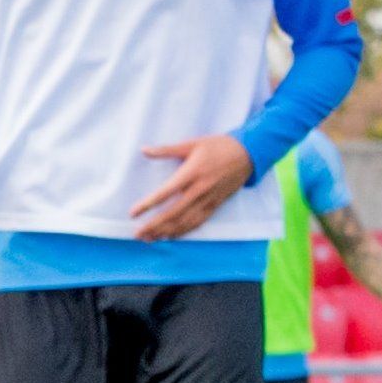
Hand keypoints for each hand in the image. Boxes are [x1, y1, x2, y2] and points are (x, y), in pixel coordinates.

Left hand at [132, 134, 256, 239]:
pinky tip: (171, 236)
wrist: (248, 153)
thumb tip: (143, 150)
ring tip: (149, 238)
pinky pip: (198, 222)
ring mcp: (209, 199)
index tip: (133, 213)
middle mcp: (199, 190)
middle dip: (154, 225)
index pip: (165, 193)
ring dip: (166, 232)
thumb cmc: (218, 146)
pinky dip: (184, 231)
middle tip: (137, 234)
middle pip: (173, 213)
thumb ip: (166, 150)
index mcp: (191, 173)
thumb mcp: (192, 143)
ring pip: (185, 221)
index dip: (148, 204)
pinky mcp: (216, 204)